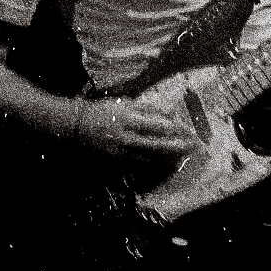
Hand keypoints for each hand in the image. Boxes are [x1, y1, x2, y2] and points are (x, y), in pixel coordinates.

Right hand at [75, 97, 194, 159]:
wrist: (78, 126)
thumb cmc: (105, 111)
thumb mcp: (126, 103)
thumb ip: (147, 109)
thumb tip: (169, 114)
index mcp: (129, 119)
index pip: (157, 126)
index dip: (175, 130)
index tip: (188, 131)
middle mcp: (126, 136)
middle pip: (156, 145)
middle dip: (176, 147)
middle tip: (192, 147)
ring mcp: (121, 151)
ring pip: (149, 159)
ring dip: (168, 159)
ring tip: (182, 159)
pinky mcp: (117, 161)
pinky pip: (139, 166)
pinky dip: (154, 167)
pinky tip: (164, 166)